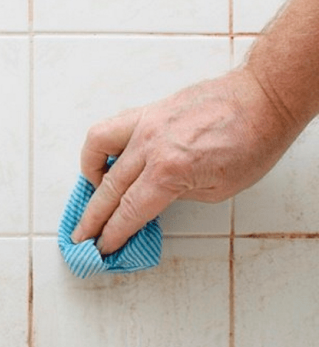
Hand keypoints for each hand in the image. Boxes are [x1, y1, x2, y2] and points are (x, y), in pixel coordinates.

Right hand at [70, 68, 301, 254]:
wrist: (263, 99)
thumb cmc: (252, 142)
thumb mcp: (218, 188)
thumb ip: (176, 196)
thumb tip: (151, 201)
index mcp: (170, 171)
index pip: (129, 212)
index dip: (112, 234)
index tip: (101, 247)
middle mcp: (151, 146)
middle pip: (109, 191)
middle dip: (92, 219)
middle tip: (83, 236)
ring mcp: (145, 124)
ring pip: (96, 151)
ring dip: (89, 177)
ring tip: (95, 192)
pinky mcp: (147, 112)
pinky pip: (110, 130)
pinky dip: (100, 148)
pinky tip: (108, 161)